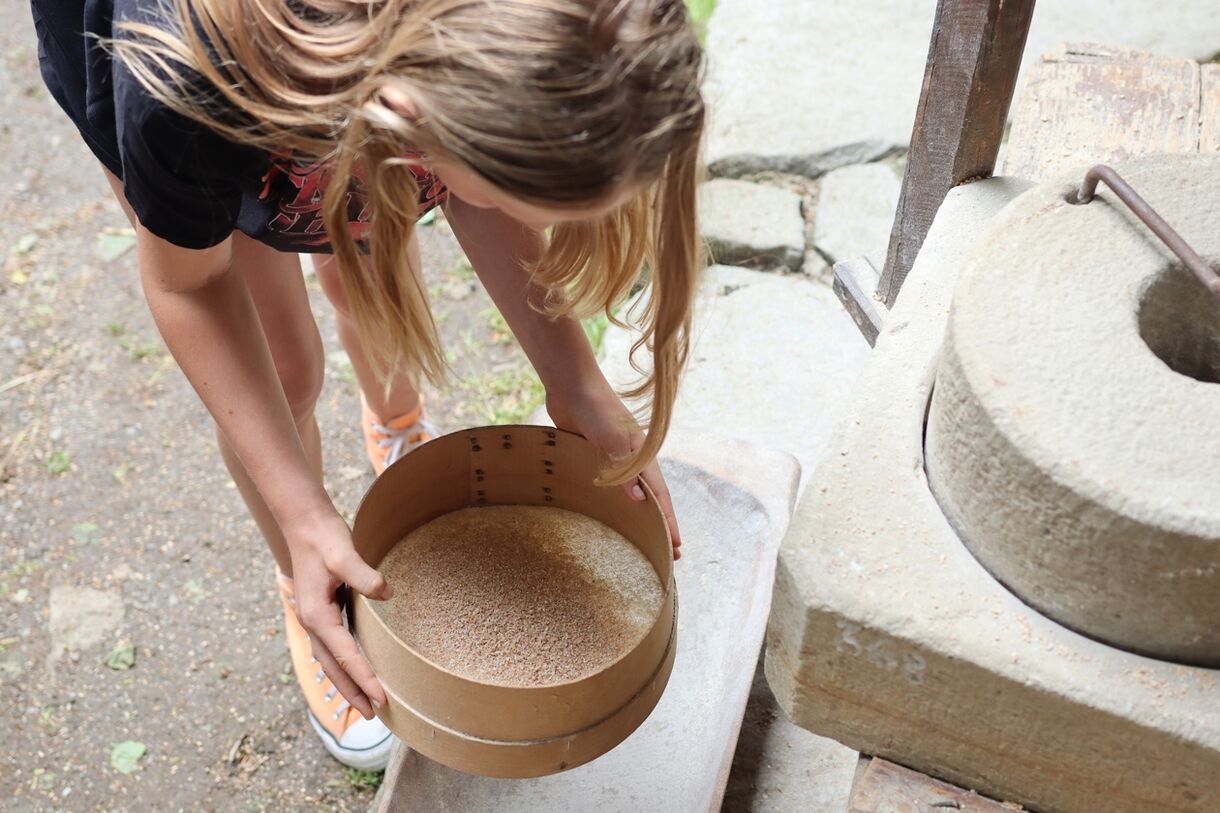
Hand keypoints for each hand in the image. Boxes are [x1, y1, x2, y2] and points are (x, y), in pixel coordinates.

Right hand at [283, 509, 392, 717]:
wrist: (304, 522)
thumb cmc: (323, 537)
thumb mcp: (344, 553)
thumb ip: (364, 575)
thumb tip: (387, 593)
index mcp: (316, 614)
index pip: (345, 655)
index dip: (364, 678)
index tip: (382, 697)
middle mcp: (312, 621)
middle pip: (333, 667)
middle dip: (352, 692)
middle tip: (374, 715)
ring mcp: (314, 618)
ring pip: (330, 660)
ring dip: (346, 683)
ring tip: (364, 703)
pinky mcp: (321, 611)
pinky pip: (332, 647)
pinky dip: (342, 664)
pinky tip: (354, 670)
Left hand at [546, 377, 682, 559]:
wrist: (572, 385)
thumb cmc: (595, 409)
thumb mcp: (612, 440)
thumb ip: (624, 469)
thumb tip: (639, 501)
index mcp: (643, 455)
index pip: (660, 495)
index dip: (668, 521)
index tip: (677, 546)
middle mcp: (633, 459)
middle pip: (650, 497)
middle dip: (660, 524)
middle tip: (670, 553)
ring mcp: (615, 457)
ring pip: (631, 491)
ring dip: (640, 514)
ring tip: (644, 537)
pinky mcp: (596, 455)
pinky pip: (609, 483)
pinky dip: (615, 500)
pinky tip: (613, 512)